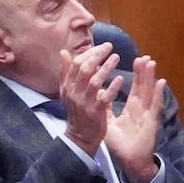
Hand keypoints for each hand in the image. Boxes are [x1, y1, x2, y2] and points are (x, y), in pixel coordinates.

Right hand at [58, 41, 122, 156]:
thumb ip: (67, 72)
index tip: (102, 46)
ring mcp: (84, 103)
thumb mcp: (68, 91)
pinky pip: (104, 98)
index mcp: (68, 86)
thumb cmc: (77, 109)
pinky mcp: (95, 112)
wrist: (80, 136)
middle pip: (84, 70)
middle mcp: (74, 93)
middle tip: (109, 46)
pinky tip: (120, 78)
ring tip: (116, 57)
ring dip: (106, 68)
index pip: (76, 64)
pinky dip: (112, 87)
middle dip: (97, 56)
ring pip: (94, 82)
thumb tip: (63, 52)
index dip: (89, 53)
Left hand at [104, 55, 164, 182]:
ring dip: (151, 77)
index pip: (135, 87)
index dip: (136, 74)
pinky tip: (161, 82)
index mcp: (133, 107)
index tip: (136, 59)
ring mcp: (148, 112)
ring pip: (149, 91)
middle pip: (143, 85)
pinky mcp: (152, 120)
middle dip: (143, 71)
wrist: (131, 160)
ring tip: (151, 62)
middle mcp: (142, 107)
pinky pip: (155, 105)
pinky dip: (158, 93)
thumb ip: (106, 109)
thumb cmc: (122, 143)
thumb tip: (98, 95)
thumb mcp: (110, 123)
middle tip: (144, 56)